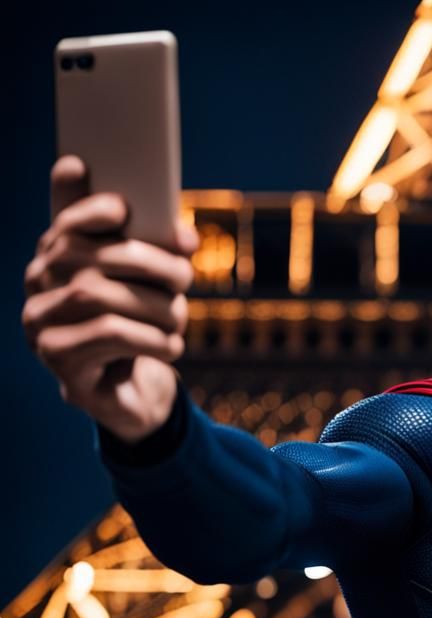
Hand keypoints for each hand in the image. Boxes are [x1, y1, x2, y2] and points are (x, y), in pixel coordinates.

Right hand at [23, 155, 199, 441]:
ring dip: (154, 305)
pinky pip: (107, 335)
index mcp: (59, 253)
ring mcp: (40, 321)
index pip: (64, 220)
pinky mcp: (57, 357)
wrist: (133, 391)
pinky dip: (151, 338)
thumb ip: (164, 253)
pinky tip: (171, 346)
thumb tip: (186, 237)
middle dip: (147, 260)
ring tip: (178, 320)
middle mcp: (39, 282)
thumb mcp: (155, 285)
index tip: (121, 206)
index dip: (87, 207)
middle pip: (82, 254)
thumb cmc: (143, 326)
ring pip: (95, 295)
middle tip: (185, 276)